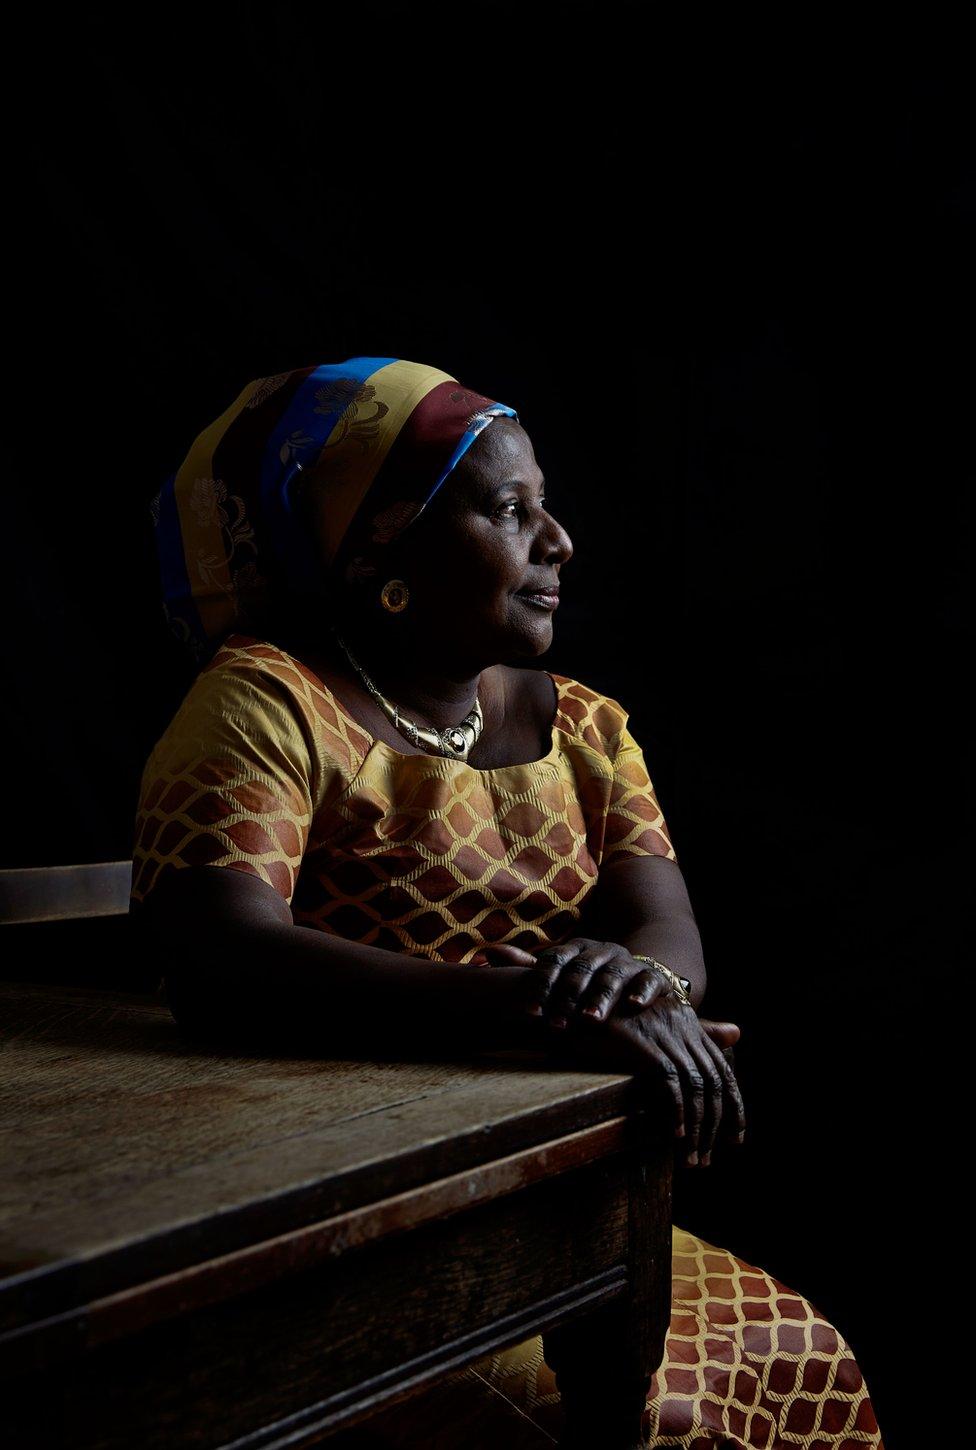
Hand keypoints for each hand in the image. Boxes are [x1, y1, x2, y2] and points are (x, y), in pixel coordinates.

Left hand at [515, 937, 683, 1025]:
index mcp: (575, 949)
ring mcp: (627, 962)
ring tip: (590, 1020)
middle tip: (557, 1026)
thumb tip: (488, 953)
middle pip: (581, 970)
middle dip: (568, 999)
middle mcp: (601, 951)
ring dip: (601, 998)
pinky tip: (634, 1005)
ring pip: (613, 976)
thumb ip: (528, 968)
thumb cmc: (587, 983)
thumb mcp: (559, 975)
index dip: (542, 988)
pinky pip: (649, 980)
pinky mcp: (652, 976)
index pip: (554, 962)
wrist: (635, 977)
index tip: (532, 1014)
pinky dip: (642, 991)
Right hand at [559, 995, 744, 1165]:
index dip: (734, 1106)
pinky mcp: (643, 1042)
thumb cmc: (613, 1014)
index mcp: (689, 1023)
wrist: (578, 1001)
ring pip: (695, 1086)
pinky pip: (669, 1082)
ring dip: (697, 1127)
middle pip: (713, 1082)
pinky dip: (676, 1111)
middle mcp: (682, 1025)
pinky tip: (674, 1135)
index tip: (734, 1139)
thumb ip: (696, 1031)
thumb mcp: (656, 1021)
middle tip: (706, 1158)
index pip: (722, 1069)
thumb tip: (737, 1033)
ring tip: (690, 1157)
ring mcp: (664, 1033)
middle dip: (716, 1125)